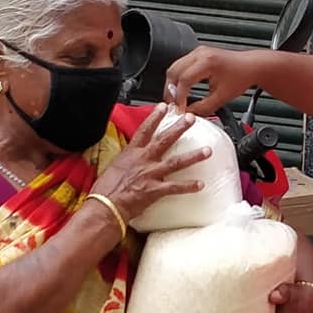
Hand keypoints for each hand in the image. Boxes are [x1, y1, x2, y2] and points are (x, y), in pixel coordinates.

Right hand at [90, 103, 209, 221]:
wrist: (105, 205)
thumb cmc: (105, 190)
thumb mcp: (113, 168)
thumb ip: (125, 162)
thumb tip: (129, 161)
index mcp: (131, 153)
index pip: (145, 130)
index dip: (155, 117)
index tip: (164, 107)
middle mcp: (143, 160)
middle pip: (164, 140)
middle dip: (179, 128)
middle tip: (191, 118)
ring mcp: (151, 174)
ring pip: (176, 162)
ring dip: (193, 156)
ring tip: (207, 150)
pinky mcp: (155, 190)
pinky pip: (176, 187)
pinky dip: (188, 186)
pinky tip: (201, 184)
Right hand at [164, 46, 260, 116]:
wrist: (251, 66)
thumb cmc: (241, 77)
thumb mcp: (222, 97)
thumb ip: (203, 107)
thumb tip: (189, 114)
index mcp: (207, 62)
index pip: (184, 80)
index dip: (179, 97)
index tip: (179, 109)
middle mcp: (200, 54)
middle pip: (174, 72)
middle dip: (170, 90)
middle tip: (171, 105)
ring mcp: (198, 52)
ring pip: (174, 67)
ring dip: (172, 84)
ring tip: (174, 99)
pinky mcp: (198, 54)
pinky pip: (180, 65)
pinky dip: (177, 78)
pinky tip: (179, 89)